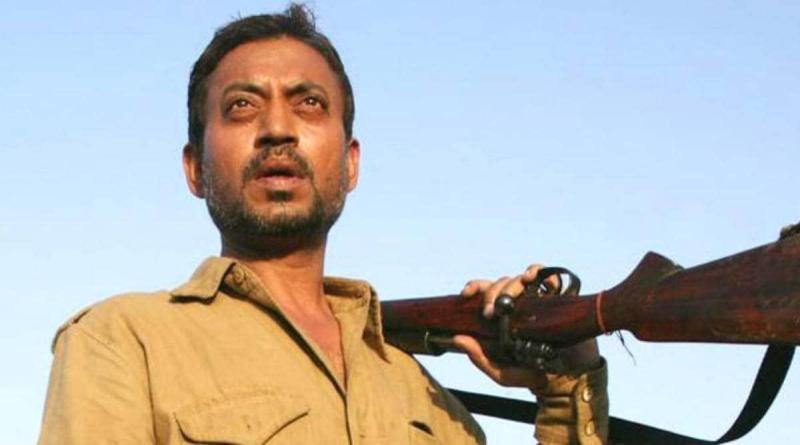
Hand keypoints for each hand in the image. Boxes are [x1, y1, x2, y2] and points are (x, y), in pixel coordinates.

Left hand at [452, 264, 601, 394]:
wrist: (568, 378)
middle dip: (494, 293)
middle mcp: (517, 304)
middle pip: (501, 283)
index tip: (466, 294)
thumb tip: (458, 339)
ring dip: (516, 281)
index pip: (485, 292)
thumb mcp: (502, 372)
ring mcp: (536, 300)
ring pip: (520, 278)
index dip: (475, 286)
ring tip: (519, 287)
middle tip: (491, 313)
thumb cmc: (532, 374)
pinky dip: (542, 273)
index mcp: (501, 316)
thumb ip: (480, 358)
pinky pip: (549, 278)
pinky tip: (537, 279)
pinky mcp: (556, 299)